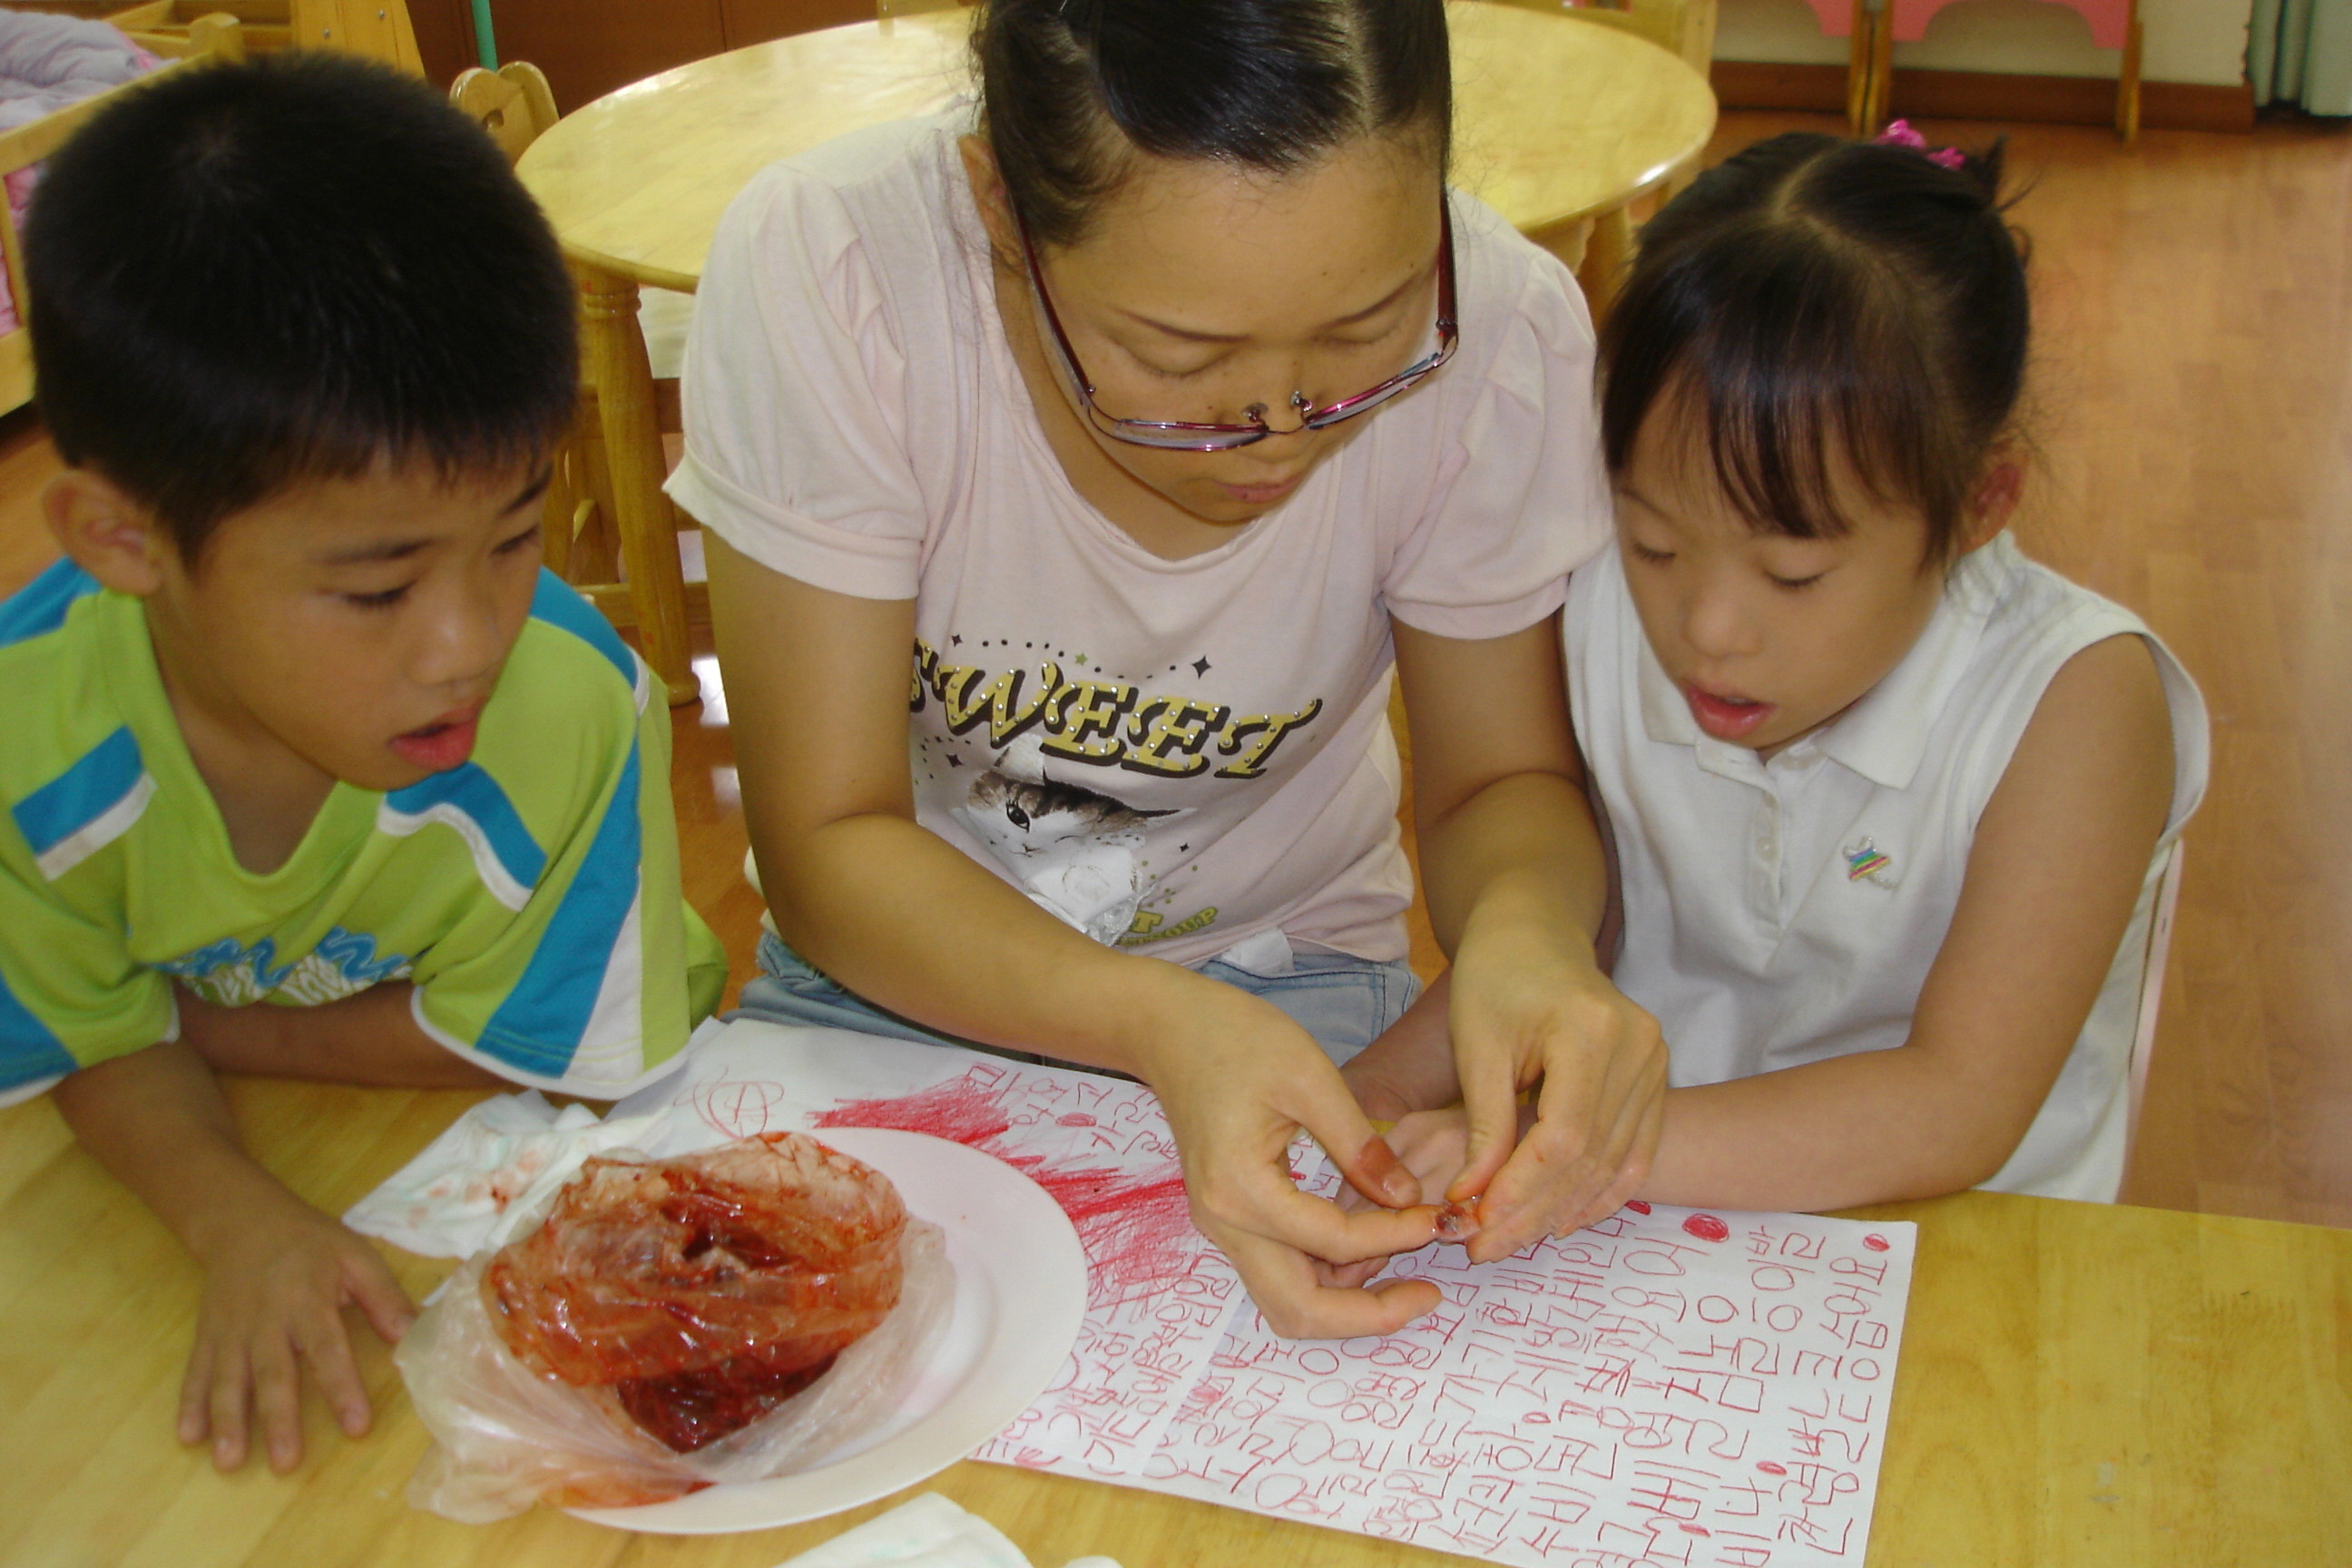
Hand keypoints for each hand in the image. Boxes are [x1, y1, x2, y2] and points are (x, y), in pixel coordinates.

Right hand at [181, 1198, 415, 1472]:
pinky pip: (196, 1372)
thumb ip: (383, 1296)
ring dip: (228, 1422)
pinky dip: (189, 1405)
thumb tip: (413, 1334)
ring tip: (229, 1463)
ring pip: (228, 1380)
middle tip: (286, 1463)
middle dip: (279, 1419)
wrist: (243, 1221)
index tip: (356, 1427)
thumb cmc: (310, 1242)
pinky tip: (188, 1438)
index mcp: (308, 1300)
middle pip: (273, 1374)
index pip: (328, 1349)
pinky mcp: (207, 1336)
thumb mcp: (355, 1256)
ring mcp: (231, 1331)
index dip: (342, 1388)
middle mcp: (266, 1320)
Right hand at [1139, 979, 1448, 1337]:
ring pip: (1287, 1302)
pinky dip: (1326, 1275)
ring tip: (1406, 1270)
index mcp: (1241, 1189)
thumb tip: (1407, 1199)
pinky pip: (1280, 1271)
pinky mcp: (1230, 1218)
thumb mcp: (1310, 1077)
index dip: (1393, 1238)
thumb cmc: (1236, 1038)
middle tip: (1427, 1294)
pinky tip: (1368, 1245)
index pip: (1331, 1242)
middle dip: (1368, 1314)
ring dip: (1348, 1302)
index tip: (1435, 1217)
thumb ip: (1359, 1146)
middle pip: (1299, 1310)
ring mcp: (1222, 1226)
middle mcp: (1224, 1223)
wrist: (1170, 1030)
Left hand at [1446, 929, 1667, 1263]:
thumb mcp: (1477, 1048)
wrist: (1534, 932)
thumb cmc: (1495, 979)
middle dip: (1535, 1209)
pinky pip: (1635, 1151)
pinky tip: (1562, 1218)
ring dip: (1564, 1208)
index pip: (1564, 1136)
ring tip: (1513, 1239)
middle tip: (1486, 1246)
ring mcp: (1654, 1063)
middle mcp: (1637, 1048)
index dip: (1522, 1187)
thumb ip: (1484, 1126)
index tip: (1479, 1223)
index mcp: (1591, 1031)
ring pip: (1614, 1161)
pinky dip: (1600, 1190)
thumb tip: (1474, 1201)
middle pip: (1591, 1155)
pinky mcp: (1654, 1077)